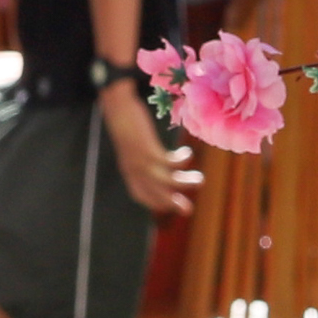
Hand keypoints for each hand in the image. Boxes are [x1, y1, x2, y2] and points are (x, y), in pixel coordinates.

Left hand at [98, 80, 196, 218]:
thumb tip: (151, 156)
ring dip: (184, 183)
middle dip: (171, 203)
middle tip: (188, 210)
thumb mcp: (131, 142)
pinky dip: (181, 161)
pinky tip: (188, 153)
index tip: (170, 201)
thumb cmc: (125, 122)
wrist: (118, 107)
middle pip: (154, 193)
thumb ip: (138, 153)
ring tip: (200, 180)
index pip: (140, 194)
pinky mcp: (148, 150)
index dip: (155, 202)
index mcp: (128, 170)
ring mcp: (141, 161)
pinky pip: (168, 162)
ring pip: (165, 181)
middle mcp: (134, 170)